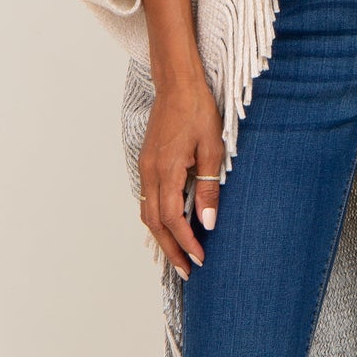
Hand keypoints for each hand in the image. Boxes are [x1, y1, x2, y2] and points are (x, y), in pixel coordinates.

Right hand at [137, 80, 225, 279]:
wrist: (177, 85)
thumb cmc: (198, 111)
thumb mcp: (212, 149)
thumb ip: (208, 187)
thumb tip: (207, 222)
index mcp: (166, 170)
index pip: (173, 219)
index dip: (185, 243)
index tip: (200, 260)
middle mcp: (149, 173)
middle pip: (155, 223)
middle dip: (170, 249)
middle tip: (187, 272)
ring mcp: (145, 168)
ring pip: (147, 213)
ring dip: (162, 237)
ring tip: (178, 256)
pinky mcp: (147, 163)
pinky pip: (147, 199)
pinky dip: (157, 219)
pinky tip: (170, 227)